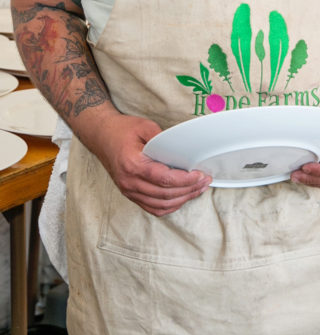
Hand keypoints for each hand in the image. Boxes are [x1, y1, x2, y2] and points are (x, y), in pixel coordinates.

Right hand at [83, 110, 211, 215]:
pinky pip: (152, 207)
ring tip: (198, 190)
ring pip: (160, 205)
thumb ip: (164, 139)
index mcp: (133, 164)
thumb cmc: (121, 130)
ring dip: (182, 199)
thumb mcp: (145, 127)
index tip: (200, 175)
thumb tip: (184, 151)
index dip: (185, 180)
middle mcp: (129, 181)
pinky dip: (169, 206)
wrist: (101, 136)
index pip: (164, 179)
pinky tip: (181, 198)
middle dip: (189, 190)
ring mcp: (128, 190)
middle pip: (165, 194)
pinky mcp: (129, 193)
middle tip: (205, 182)